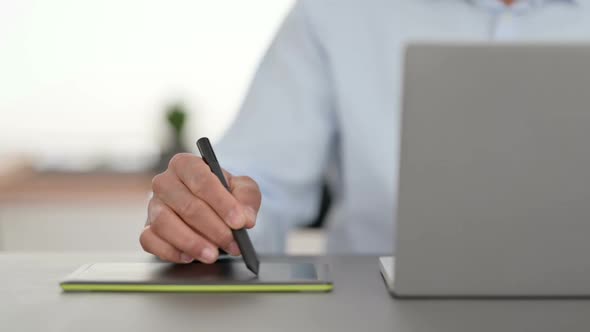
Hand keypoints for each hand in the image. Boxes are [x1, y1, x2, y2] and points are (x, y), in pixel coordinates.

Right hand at [140, 153, 260, 263]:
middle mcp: (165, 182)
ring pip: (165, 224)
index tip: (239, 222)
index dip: (222, 203)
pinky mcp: (146, 228)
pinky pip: (150, 241)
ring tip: (213, 254)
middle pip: (187, 205)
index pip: (201, 180)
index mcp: (186, 164)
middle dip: (213, 228)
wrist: (211, 208)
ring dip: (192, 242)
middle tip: (232, 244)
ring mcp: (153, 205)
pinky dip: (170, 251)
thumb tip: (245, 219)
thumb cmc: (224, 195)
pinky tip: (190, 257)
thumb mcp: (243, 189)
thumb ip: (247, 198)